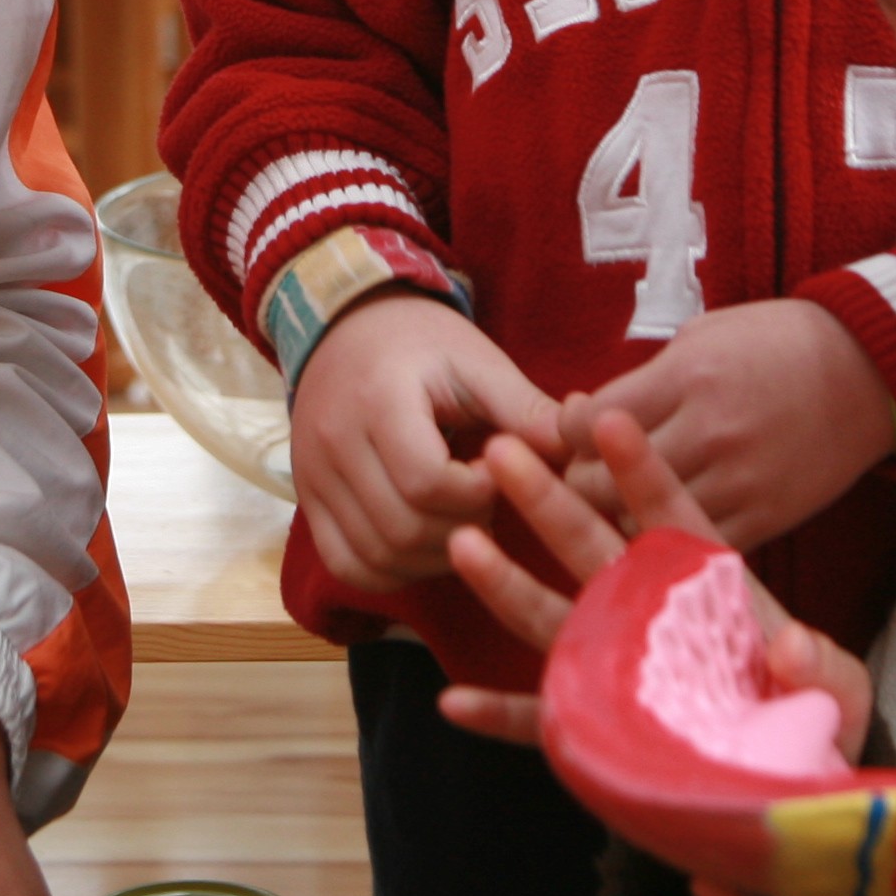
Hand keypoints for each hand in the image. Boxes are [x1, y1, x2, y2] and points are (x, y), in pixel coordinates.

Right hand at [287, 291, 562, 592]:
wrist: (347, 325)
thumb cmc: (423, 343)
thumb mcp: (479, 363)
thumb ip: (528, 412)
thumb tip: (588, 451)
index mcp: (378, 400)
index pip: (425, 481)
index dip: (476, 492)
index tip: (499, 470)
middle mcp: (334, 443)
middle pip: (402, 528)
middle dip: (461, 528)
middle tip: (487, 501)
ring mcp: (312, 477)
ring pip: (375, 556)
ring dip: (431, 556)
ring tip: (460, 519)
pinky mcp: (307, 500)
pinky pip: (346, 564)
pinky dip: (390, 570)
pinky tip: (423, 543)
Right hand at [431, 411, 871, 753]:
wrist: (799, 783)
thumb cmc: (817, 719)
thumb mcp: (837, 690)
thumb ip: (820, 668)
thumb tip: (792, 644)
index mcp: (708, 592)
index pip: (671, 518)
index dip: (642, 472)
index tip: (612, 421)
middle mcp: (649, 618)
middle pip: (590, 547)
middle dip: (547, 499)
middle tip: (502, 449)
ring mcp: (617, 671)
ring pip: (551, 617)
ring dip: (504, 583)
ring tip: (462, 542)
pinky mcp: (600, 735)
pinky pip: (542, 722)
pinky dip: (497, 715)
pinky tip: (452, 701)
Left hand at [561, 296, 895, 554]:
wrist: (867, 372)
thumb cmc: (774, 345)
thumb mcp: (698, 338)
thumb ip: (636, 383)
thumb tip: (574, 416)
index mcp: (687, 380)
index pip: (590, 425)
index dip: (566, 430)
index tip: (573, 427)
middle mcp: (710, 435)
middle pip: (601, 484)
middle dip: (576, 479)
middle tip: (582, 469)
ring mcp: (738, 485)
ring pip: (637, 524)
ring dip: (615, 515)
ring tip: (616, 496)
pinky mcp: (763, 521)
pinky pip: (688, 548)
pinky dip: (663, 541)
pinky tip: (658, 520)